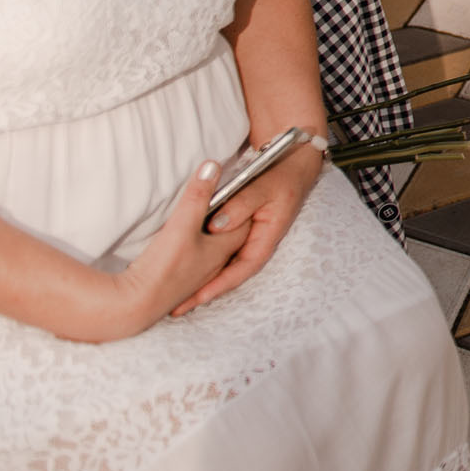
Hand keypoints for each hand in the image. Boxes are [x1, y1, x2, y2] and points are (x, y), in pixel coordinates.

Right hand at [83, 158, 250, 340]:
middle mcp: (214, 265)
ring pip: (211, 251)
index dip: (242, 204)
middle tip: (219, 199)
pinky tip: (181, 246)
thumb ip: (198, 195)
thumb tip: (213, 165)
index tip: (237, 186)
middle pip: (229, 237)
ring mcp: (197, 277)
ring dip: (209, 236)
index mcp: (222, 250)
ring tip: (199, 219)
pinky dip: (194, 251)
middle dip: (228, 219)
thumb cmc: (164, 265)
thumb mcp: (182, 224)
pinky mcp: (179, 284)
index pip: (244, 223)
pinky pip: (194, 262)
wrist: (135, 305)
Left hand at [172, 141, 323, 315]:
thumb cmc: (281, 174)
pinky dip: (205, 260)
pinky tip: (186, 268)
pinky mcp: (239, 229)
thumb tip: (215, 225)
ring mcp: (247, 237)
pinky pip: (220, 250)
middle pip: (230, 272)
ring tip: (177, 297)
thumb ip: (241, 204)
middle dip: (205, 291)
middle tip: (177, 308)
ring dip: (203, 279)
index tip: (198, 298)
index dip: (221, 285)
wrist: (292, 162)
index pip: (243, 268)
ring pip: (224, 263)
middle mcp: (256, 242)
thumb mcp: (263, 187)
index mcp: (267, 236)